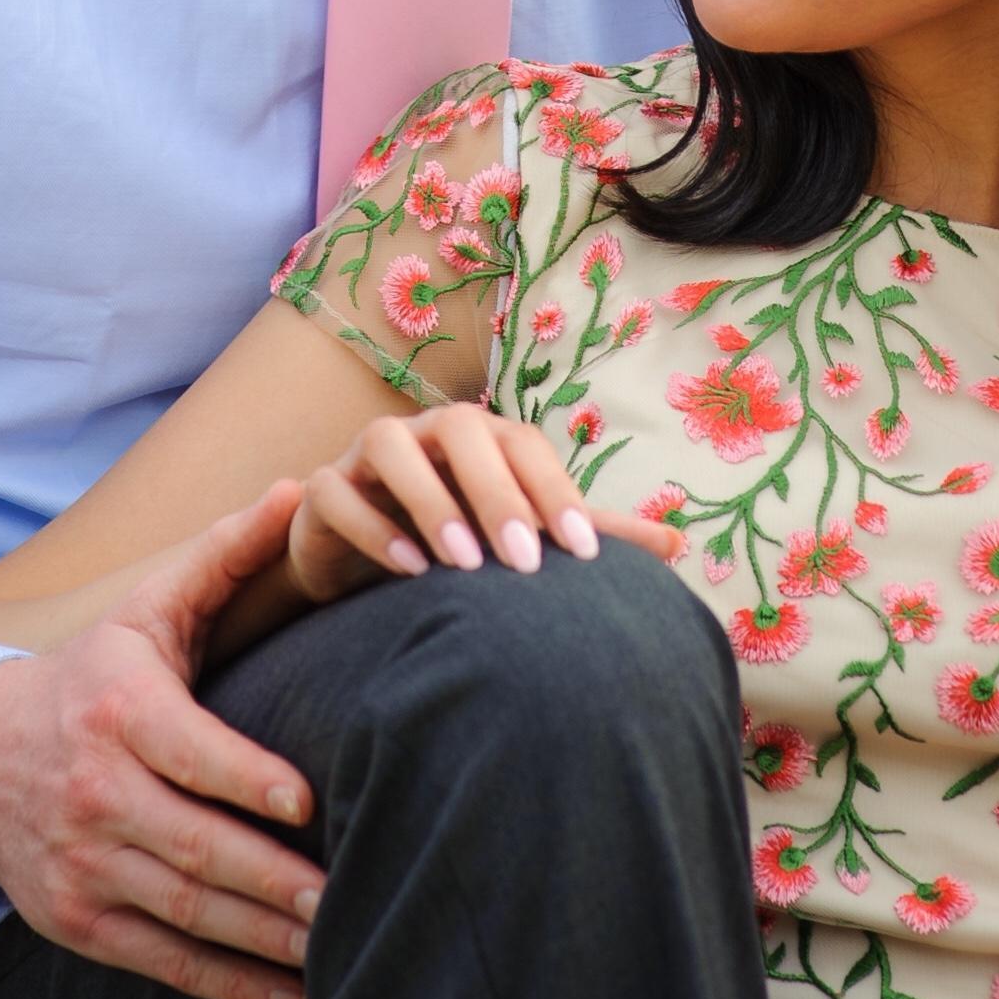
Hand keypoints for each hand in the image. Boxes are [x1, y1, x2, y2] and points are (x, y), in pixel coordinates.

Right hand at [0, 481, 327, 998]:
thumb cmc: (92, 675)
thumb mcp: (146, 609)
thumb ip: (224, 556)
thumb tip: (300, 491)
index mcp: (118, 715)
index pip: (188, 755)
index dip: (246, 782)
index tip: (306, 802)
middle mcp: (97, 797)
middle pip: (195, 849)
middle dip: (273, 880)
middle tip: (346, 892)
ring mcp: (85, 868)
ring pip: (187, 916)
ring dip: (265, 939)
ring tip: (338, 940)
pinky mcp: (82, 923)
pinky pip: (167, 964)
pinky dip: (234, 987)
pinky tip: (299, 994)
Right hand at [289, 400, 681, 605]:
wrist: (358, 565)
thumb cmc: (454, 542)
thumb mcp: (519, 538)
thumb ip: (585, 537)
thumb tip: (676, 543)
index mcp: (480, 438)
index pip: (522, 443)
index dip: (554, 490)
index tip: (584, 556)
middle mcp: (426, 434)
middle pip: (461, 430)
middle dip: (496, 492)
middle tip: (524, 562)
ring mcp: (367, 456)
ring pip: (390, 442)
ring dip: (428, 499)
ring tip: (461, 564)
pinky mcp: (321, 490)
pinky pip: (336, 490)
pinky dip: (370, 524)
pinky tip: (407, 569)